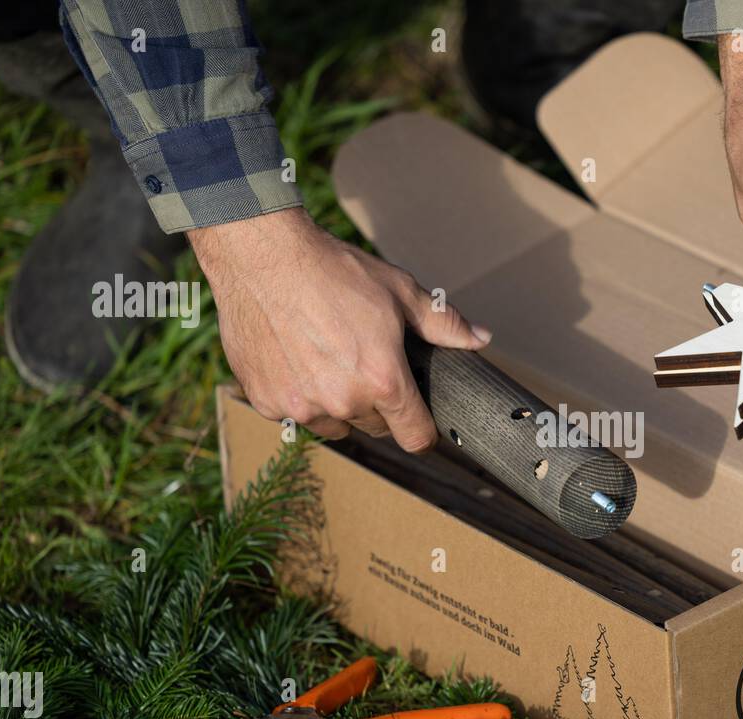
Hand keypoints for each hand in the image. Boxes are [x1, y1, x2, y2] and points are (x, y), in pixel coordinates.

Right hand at [189, 207, 489, 451]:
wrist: (262, 256)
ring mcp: (301, 405)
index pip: (414, 438)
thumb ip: (443, 324)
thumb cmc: (334, 270)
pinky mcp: (267, 401)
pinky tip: (298, 358)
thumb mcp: (399, 291)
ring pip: (335, 425)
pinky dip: (300, 395)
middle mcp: (343, 402)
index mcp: (382, 380)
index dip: (423, 431)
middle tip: (367, 364)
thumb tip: (481, 339)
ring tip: (331, 360)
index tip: (420, 421)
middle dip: (379, 405)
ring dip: (339, 405)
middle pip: (375, 427)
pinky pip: (296, 413)